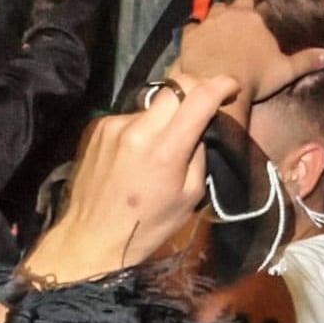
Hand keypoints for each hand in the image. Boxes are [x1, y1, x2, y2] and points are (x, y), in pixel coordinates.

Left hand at [24, 71, 242, 287]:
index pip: (199, 97)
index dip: (222, 84)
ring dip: (165, 115)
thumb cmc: (148, 226)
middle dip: (196, 89)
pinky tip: (136, 153)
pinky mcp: (98, 128)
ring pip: (153, 104)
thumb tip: (200, 128)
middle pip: (176, 86)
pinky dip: (142, 128)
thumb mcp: (190, 197)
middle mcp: (138, 129)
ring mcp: (114, 125)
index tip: (232, 87)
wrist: (91, 238)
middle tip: (203, 105)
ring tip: (161, 145)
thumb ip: (198, 154)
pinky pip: (132, 118)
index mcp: (165, 149)